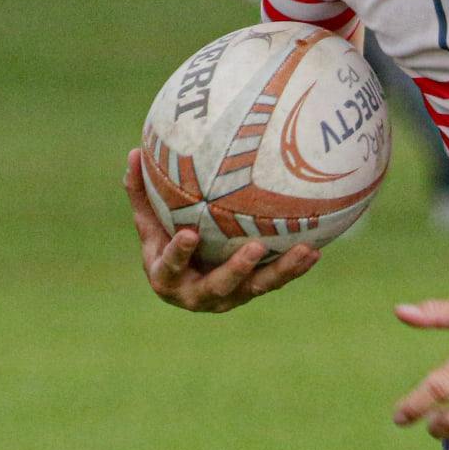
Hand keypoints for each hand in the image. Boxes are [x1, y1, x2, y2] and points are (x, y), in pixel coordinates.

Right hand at [124, 147, 317, 312]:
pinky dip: (295, 268)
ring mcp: (229, 297)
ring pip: (257, 287)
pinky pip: (275, 281)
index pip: (170, 266)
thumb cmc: (163, 243)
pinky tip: (315, 250)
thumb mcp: (150, 222)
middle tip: (255, 249)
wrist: (186, 280)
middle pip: (219, 286)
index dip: (178, 253)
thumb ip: (141, 193)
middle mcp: (198, 295)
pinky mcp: (251, 293)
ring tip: (304, 251)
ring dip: (282, 270)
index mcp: (167, 278)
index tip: (188, 234)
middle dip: (236, 270)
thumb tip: (133, 151)